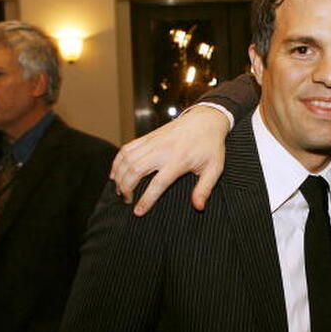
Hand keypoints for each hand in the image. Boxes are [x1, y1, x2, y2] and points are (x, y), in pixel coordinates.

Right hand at [110, 106, 228, 215]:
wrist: (206, 119)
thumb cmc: (211, 146)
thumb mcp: (214, 168)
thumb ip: (205, 189)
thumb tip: (198, 208)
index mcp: (178, 160)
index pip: (157, 184)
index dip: (146, 199)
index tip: (137, 212)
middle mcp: (162, 150)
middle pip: (135, 171)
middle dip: (126, 188)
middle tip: (126, 201)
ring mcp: (153, 142)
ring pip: (127, 159)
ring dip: (119, 176)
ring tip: (120, 191)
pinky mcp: (148, 136)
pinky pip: (126, 149)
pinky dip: (117, 162)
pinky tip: (115, 174)